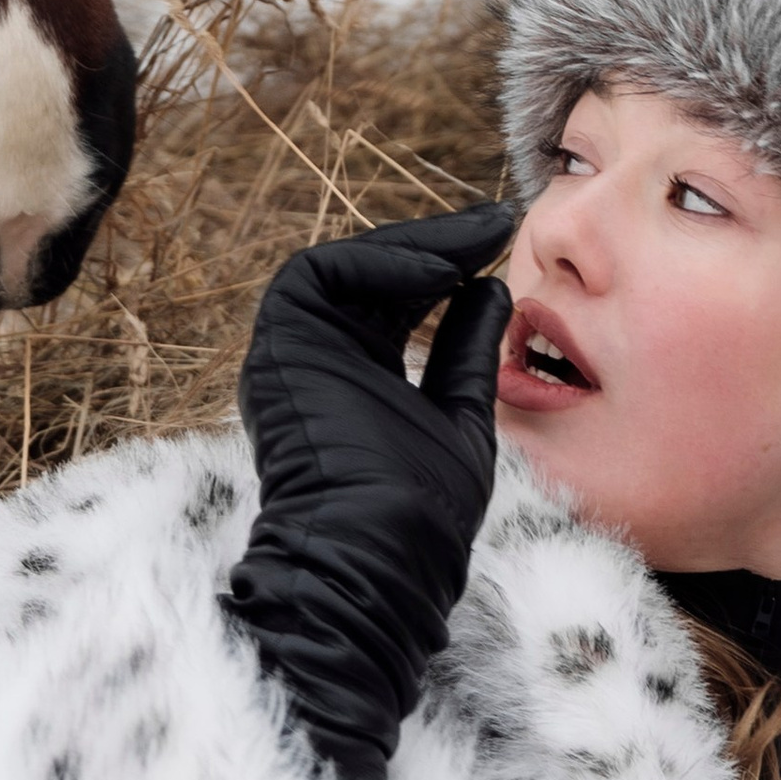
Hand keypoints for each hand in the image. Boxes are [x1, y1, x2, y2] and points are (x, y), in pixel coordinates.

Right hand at [224, 205, 514, 779]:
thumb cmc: (423, 514)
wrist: (380, 556)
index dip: (446, 267)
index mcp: (354, 380)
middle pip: (374, 277)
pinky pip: (320, 271)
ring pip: (345, 266)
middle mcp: (318, 359)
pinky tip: (437, 272)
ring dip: (412, 247)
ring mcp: (294, 349)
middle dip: (436, 245)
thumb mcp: (460, 418)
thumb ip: (464, 356)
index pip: (398, 303)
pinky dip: (380, 262)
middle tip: (495, 223)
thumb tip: (490, 291)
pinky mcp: (280, 340)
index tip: (501, 241)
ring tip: (472, 241)